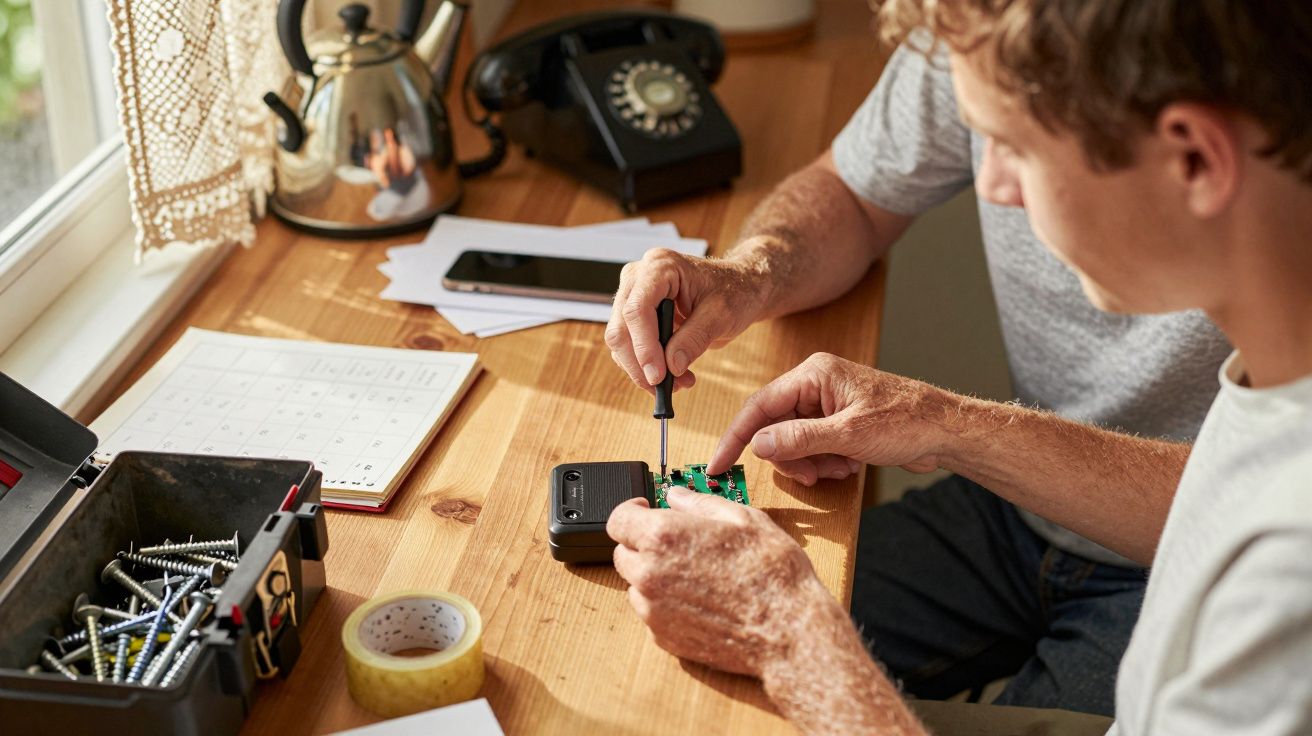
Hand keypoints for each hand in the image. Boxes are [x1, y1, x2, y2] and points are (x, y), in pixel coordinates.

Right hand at [605, 246, 769, 393]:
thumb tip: (671, 366)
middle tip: (665, 387)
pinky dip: (646, 366)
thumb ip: (695, 338)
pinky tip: (674, 373)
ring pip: (620, 341)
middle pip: (621, 328)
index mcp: (660, 267)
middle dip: (640, 363)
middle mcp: (639, 278)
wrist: (740, 288)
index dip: (644, 346)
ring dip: (643, 369)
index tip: (658, 376)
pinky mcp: (636, 315)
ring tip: (680, 381)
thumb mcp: (722, 315)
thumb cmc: (734, 291)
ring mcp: (634, 295)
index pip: (637, 309)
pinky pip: (629, 346)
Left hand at [607, 486, 835, 677]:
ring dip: (654, 575)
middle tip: (677, 543)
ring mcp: (654, 610)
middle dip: (643, 544)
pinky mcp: (663, 638)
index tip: (644, 511)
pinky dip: (666, 604)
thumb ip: (699, 503)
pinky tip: (700, 599)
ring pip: (636, 585)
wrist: (787, 630)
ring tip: (695, 574)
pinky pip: (651, 613)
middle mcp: (649, 574)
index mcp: (663, 537)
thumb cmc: (771, 574)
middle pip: (622, 553)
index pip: (617, 519)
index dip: (631, 511)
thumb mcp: (742, 518)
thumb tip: (677, 496)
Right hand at [707, 353, 955, 483]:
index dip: (736, 437)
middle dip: (790, 457)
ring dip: (811, 463)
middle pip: (775, 427)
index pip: (759, 405)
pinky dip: (824, 462)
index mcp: (813, 374)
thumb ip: (799, 439)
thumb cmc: (906, 421)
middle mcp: (815, 385)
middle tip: (809, 475)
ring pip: (793, 442)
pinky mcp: (836, 421)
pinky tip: (848, 465)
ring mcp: (826, 404)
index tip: (718, 464)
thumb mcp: (848, 435)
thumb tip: (758, 443)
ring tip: (840, 467)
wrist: (944, 431)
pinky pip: (812, 447)